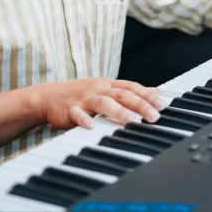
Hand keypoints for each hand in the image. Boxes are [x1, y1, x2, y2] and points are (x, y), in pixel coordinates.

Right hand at [32, 78, 165, 129]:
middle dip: (139, 105)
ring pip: (103, 102)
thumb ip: (129, 91)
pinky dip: (84, 120)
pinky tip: (92, 126)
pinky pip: (77, 114)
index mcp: (108, 85)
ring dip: (117, 111)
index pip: (131, 87)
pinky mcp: (69, 110)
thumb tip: (154, 92)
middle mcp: (98, 89)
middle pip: (122, 94)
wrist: (49, 96)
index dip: (147, 95)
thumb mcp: (106, 90)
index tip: (162, 106)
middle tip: (154, 117)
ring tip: (130, 121)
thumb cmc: (81, 95)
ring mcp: (84, 99)